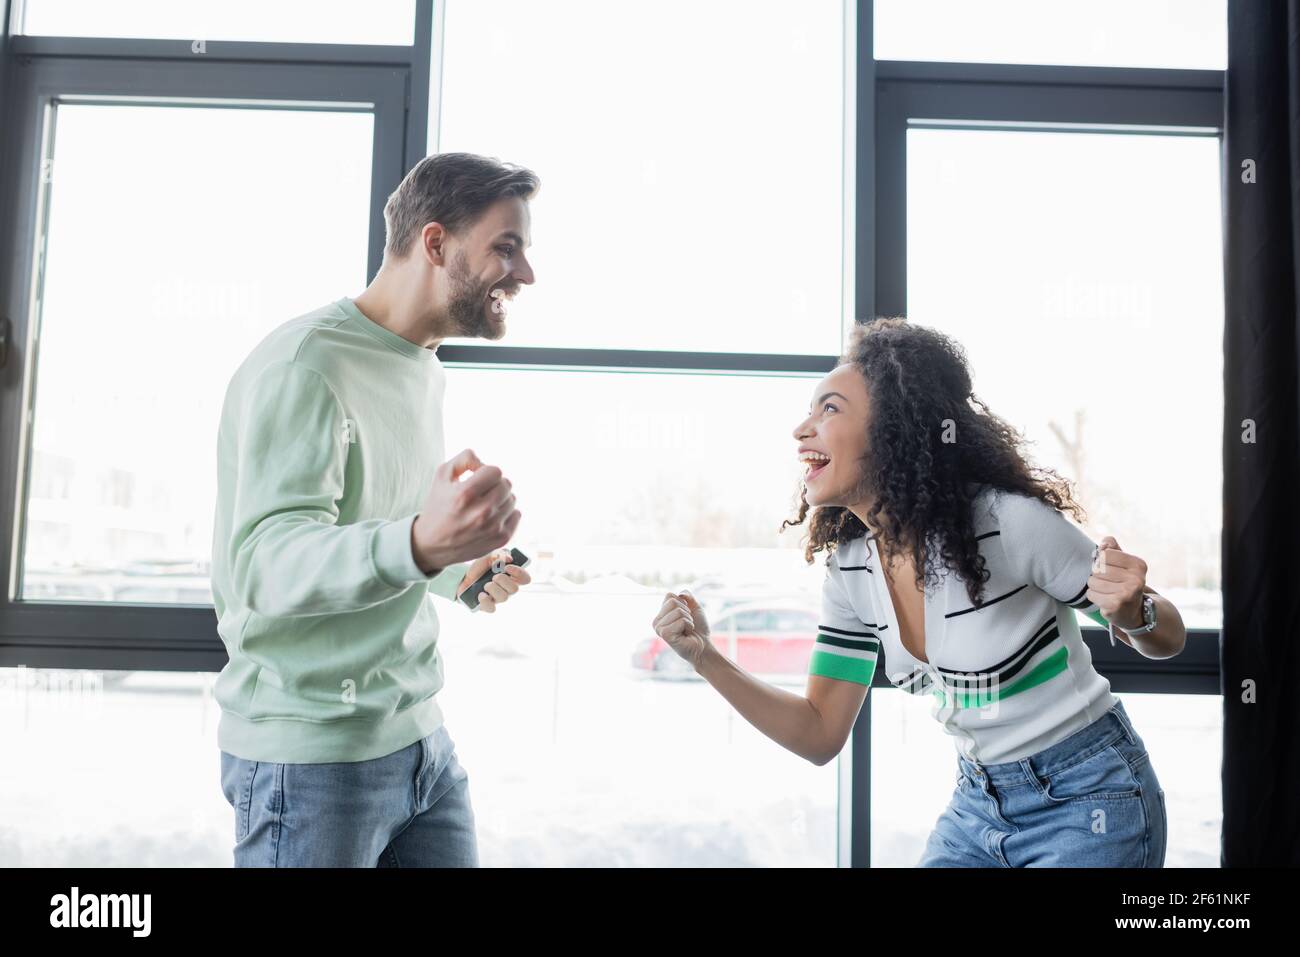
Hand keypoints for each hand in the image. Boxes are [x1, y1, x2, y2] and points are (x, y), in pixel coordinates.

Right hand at [411, 449, 520, 573]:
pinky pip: (516, 514)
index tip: (477, 480)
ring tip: (484, 505)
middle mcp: (481, 512)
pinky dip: (507, 513)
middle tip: (481, 492)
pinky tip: (491, 516)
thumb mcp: (441, 476)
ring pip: (512, 499)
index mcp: (465, 494)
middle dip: (494, 484)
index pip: (495, 471)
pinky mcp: (501, 539)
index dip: (486, 472)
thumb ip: (464, 459)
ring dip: (500, 498)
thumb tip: (483, 462)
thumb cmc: (438, 507)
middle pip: (506, 484)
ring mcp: (493, 527)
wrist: (433, 546)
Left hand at [456, 549, 531, 612]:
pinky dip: (486, 601)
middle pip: (515, 589)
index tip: (507, 567)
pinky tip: (481, 594)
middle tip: (494, 576)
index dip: (519, 573)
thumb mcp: (488, 557)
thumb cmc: (480, 568)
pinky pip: (492, 608)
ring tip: (485, 584)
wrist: (464, 578)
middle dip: (504, 581)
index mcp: (511, 577)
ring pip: (504, 598)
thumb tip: (508, 559)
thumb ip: (499, 554)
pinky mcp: (488, 605)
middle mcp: (507, 589)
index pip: (525, 578)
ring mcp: (498, 598)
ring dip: (494, 589)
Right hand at [652, 591, 712, 668]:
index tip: (686, 616)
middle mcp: (657, 621)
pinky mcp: (665, 635)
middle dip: (686, 612)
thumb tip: (680, 594)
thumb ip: (687, 596)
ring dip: (688, 620)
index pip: (669, 596)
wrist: (703, 645)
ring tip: (686, 631)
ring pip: (678, 611)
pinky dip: (688, 626)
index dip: (683, 603)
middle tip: (686, 624)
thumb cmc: (698, 628)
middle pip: (672, 602)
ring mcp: (659, 629)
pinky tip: (685, 635)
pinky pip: (681, 621)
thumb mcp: (694, 607)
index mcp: (661, 614)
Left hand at [1088, 536, 1146, 630]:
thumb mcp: (1123, 562)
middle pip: (1097, 568)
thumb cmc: (1124, 582)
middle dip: (1098, 575)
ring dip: (1095, 587)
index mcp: (1138, 565)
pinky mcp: (1115, 605)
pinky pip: (1091, 594)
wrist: (1134, 612)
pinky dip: (1094, 596)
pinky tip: (1105, 600)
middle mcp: (1136, 579)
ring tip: (1107, 591)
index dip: (1102, 561)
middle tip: (1109, 583)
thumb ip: (1112, 548)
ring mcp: (1126, 593)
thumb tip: (1104, 544)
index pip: (1105, 554)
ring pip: (1093, 581)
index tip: (1111, 569)